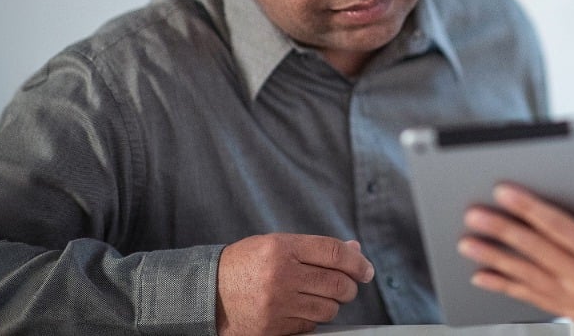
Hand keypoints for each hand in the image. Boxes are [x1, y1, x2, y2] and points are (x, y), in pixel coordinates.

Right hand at [216, 233, 374, 335]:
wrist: (207, 294)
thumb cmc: (244, 266)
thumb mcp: (276, 245)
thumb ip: (315, 248)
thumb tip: (354, 252)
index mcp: (282, 248)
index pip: (333, 253)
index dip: (357, 262)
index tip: (366, 270)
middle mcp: (281, 275)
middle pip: (337, 283)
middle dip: (348, 287)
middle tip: (345, 286)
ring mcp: (277, 304)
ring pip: (328, 308)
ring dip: (330, 304)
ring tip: (316, 297)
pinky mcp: (273, 328)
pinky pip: (310, 326)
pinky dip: (311, 319)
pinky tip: (298, 310)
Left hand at [458, 176, 573, 327]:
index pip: (558, 227)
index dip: (528, 208)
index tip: (504, 192)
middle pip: (535, 251)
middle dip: (501, 231)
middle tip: (474, 215)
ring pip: (527, 277)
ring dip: (494, 259)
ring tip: (467, 244)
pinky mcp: (572, 312)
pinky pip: (532, 298)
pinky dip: (505, 287)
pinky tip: (483, 276)